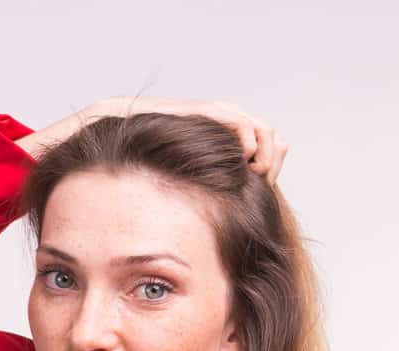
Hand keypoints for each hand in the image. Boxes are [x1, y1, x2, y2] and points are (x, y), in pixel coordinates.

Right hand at [92, 96, 288, 185]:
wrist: (125, 134)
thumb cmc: (156, 159)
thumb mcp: (197, 175)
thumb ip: (222, 181)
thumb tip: (251, 187)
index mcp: (231, 135)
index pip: (273, 145)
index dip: (273, 168)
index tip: (263, 190)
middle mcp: (229, 120)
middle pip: (272, 138)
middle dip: (271, 164)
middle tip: (260, 185)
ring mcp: (219, 114)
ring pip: (263, 129)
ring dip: (264, 156)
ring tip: (253, 176)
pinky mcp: (206, 111)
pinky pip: (241, 123)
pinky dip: (250, 143)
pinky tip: (241, 163)